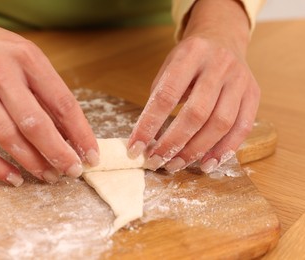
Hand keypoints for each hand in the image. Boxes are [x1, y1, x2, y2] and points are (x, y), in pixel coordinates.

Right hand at [0, 1, 98, 185]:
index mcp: (28, 60)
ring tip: (49, 176)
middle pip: (35, 124)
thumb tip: (71, 132)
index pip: (63, 103)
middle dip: (59, 153)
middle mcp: (1, 74)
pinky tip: (14, 178)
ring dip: (32, 163)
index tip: (91, 154)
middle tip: (73, 171)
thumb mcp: (28, 57)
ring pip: (7, 137)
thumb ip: (47, 91)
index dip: (81, 133)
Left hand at [128, 0, 259, 172]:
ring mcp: (239, 79)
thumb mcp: (168, 67)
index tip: (135, 147)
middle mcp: (218, 65)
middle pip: (196, 113)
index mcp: (190, 54)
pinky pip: (242, 128)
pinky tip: (207, 163)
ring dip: (196, 150)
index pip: (166, 95)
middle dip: (173, 143)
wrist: (223, 39)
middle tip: (156, 161)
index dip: (149, 124)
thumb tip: (146, 138)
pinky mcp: (253, 94)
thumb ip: (160, 96)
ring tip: (176, 165)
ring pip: (220, 123)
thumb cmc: (190, 60)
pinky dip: (224, 150)